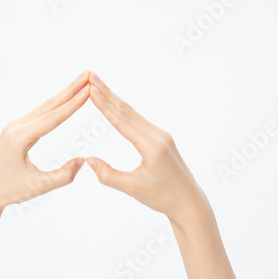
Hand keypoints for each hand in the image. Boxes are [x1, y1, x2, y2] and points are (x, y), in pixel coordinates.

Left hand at [0, 71, 89, 221]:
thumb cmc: (8, 191)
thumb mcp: (38, 187)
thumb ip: (63, 175)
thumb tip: (83, 160)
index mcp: (19, 137)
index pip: (53, 118)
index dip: (73, 104)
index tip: (88, 89)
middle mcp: (15, 127)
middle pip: (49, 105)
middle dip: (70, 89)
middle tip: (88, 74)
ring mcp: (13, 127)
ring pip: (43, 108)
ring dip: (63, 95)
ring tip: (80, 82)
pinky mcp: (14, 131)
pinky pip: (38, 115)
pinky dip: (53, 106)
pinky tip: (62, 100)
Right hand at [86, 72, 211, 225]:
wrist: (189, 202)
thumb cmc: (162, 197)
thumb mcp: (132, 189)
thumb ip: (109, 175)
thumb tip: (89, 160)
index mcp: (152, 146)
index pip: (122, 121)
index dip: (104, 105)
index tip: (90, 89)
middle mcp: (158, 136)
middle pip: (127, 110)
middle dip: (107, 93)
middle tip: (91, 76)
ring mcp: (161, 136)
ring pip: (133, 114)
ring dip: (115, 99)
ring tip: (99, 86)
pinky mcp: (161, 139)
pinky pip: (138, 121)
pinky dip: (124, 111)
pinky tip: (115, 105)